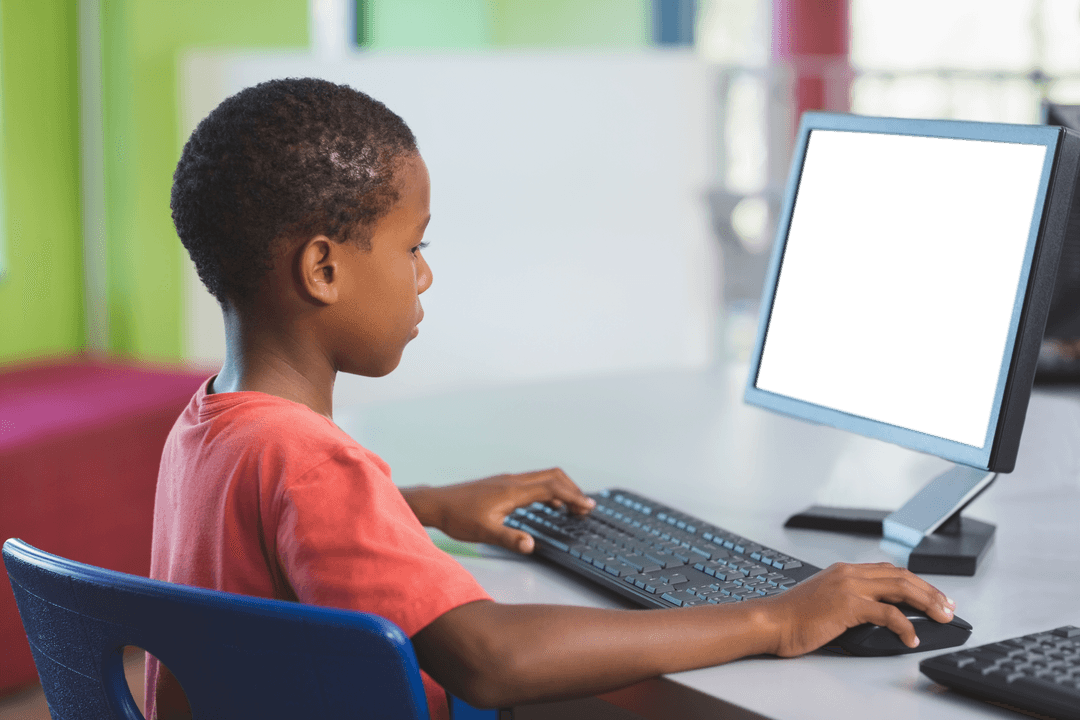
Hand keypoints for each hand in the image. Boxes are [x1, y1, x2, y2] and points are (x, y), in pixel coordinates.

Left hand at [404, 469, 594, 553]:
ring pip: (543, 478)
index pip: (552, 488)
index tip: (588, 506)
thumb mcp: (484, 533)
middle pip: (552, 476)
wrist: (437, 503)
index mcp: (512, 491)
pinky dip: (548, 491)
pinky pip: (533, 482)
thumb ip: (510, 539)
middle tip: (585, 507)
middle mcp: (512, 481)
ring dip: (561, 489)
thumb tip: (531, 545)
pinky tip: (548, 505)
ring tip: (572, 507)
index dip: (573, 496)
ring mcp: (507, 481)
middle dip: (573, 489)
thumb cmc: (458, 517)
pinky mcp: (502, 484)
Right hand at [759, 562, 956, 656]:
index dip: (917, 583)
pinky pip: (888, 614)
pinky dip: (905, 626)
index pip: (890, 570)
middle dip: (931, 592)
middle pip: (902, 576)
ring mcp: (849, 587)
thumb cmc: (793, 617)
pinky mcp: (848, 606)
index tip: (934, 596)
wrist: (772, 621)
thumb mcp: (825, 599)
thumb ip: (849, 599)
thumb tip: (876, 615)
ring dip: (927, 603)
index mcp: (844, 570)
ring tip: (942, 618)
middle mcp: (849, 573)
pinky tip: (911, 638)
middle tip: (948, 607)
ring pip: (901, 589)